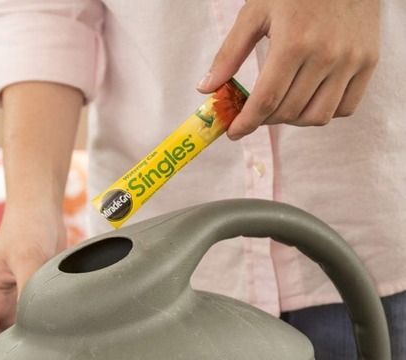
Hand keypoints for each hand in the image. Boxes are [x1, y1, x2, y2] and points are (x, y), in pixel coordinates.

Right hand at [0, 206, 66, 349]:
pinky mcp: (37, 298)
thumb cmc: (26, 227)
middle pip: (1, 343)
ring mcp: (18, 302)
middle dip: (15, 358)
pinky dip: (48, 332)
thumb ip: (30, 293)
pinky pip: (40, 322)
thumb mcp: (28, 259)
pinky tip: (63, 339)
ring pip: (22, 335)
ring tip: (52, 359)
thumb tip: (37, 325)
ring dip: (34, 345)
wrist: (40, 207)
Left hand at [197, 0, 380, 139]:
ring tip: (279, 107)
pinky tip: (307, 100)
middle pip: (289, 111)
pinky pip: (346, 107)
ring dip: (292, 120)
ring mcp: (351, 61)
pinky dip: (323, 113)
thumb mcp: (255, 13)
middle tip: (253, 113)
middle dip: (264, 120)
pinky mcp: (368, 62)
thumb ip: (229, 53)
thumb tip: (206, 88)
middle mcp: (326, 55)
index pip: (266, 100)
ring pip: (318, 117)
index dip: (246, 123)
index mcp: (293, 43)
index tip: (234, 132)